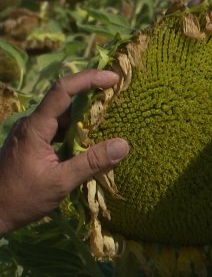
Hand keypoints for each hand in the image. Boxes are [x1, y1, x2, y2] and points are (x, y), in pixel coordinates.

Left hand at [0, 70, 128, 235]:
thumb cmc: (22, 198)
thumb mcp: (60, 182)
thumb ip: (91, 162)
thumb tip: (124, 145)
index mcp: (36, 127)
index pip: (62, 91)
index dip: (88, 79)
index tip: (113, 79)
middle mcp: (32, 125)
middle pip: (64, 100)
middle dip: (92, 94)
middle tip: (119, 96)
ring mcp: (32, 135)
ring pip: (62, 117)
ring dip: (86, 115)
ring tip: (112, 117)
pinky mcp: (33, 145)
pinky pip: (59, 130)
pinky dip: (78, 131)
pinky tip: (92, 139)